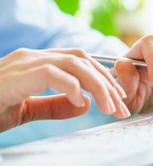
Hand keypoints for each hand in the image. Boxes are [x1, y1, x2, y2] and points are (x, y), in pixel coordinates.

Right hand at [0, 48, 129, 131]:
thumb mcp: (29, 108)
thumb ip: (55, 104)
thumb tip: (84, 104)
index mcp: (40, 62)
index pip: (80, 60)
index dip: (102, 77)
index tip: (117, 96)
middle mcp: (35, 56)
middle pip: (83, 60)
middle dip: (107, 83)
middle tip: (121, 106)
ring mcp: (25, 62)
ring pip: (73, 63)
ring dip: (97, 86)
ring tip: (110, 107)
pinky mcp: (17, 74)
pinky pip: (52, 73)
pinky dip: (71, 86)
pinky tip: (82, 101)